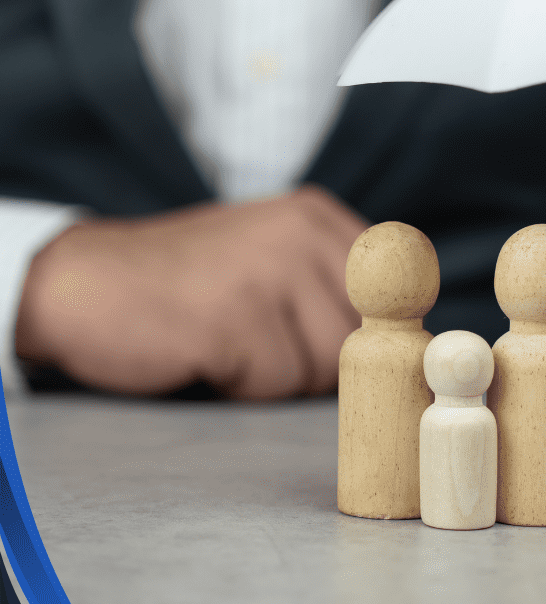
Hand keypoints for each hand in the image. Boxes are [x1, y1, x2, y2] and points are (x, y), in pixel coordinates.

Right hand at [15, 186, 366, 398]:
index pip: (397, 295)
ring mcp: (267, 271)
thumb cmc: (187, 287)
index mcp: (317, 218)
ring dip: (280, 376)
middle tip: (259, 343)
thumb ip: (335, 289)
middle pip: (364, 340)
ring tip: (230, 343)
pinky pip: (275, 382)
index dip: (376, 337)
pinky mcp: (233, 316)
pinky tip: (206, 352)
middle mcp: (300, 234)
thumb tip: (404, 349)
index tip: (340, 347)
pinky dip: (243, 385)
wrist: (84, 286)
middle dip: (317, 362)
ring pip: (325, 366)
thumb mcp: (272, 262)